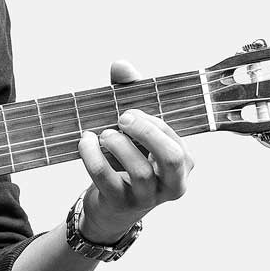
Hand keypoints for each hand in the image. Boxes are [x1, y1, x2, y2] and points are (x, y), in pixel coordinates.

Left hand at [76, 59, 194, 243]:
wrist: (111, 205)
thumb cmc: (127, 158)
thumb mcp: (132, 127)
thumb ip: (129, 92)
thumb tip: (121, 65)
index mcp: (184, 162)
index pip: (176, 137)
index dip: (152, 119)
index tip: (128, 107)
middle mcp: (173, 183)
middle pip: (173, 158)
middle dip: (146, 132)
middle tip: (123, 116)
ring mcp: (148, 198)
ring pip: (139, 171)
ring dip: (117, 145)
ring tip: (103, 133)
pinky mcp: (120, 204)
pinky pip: (106, 178)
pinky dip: (92, 156)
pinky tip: (84, 141)